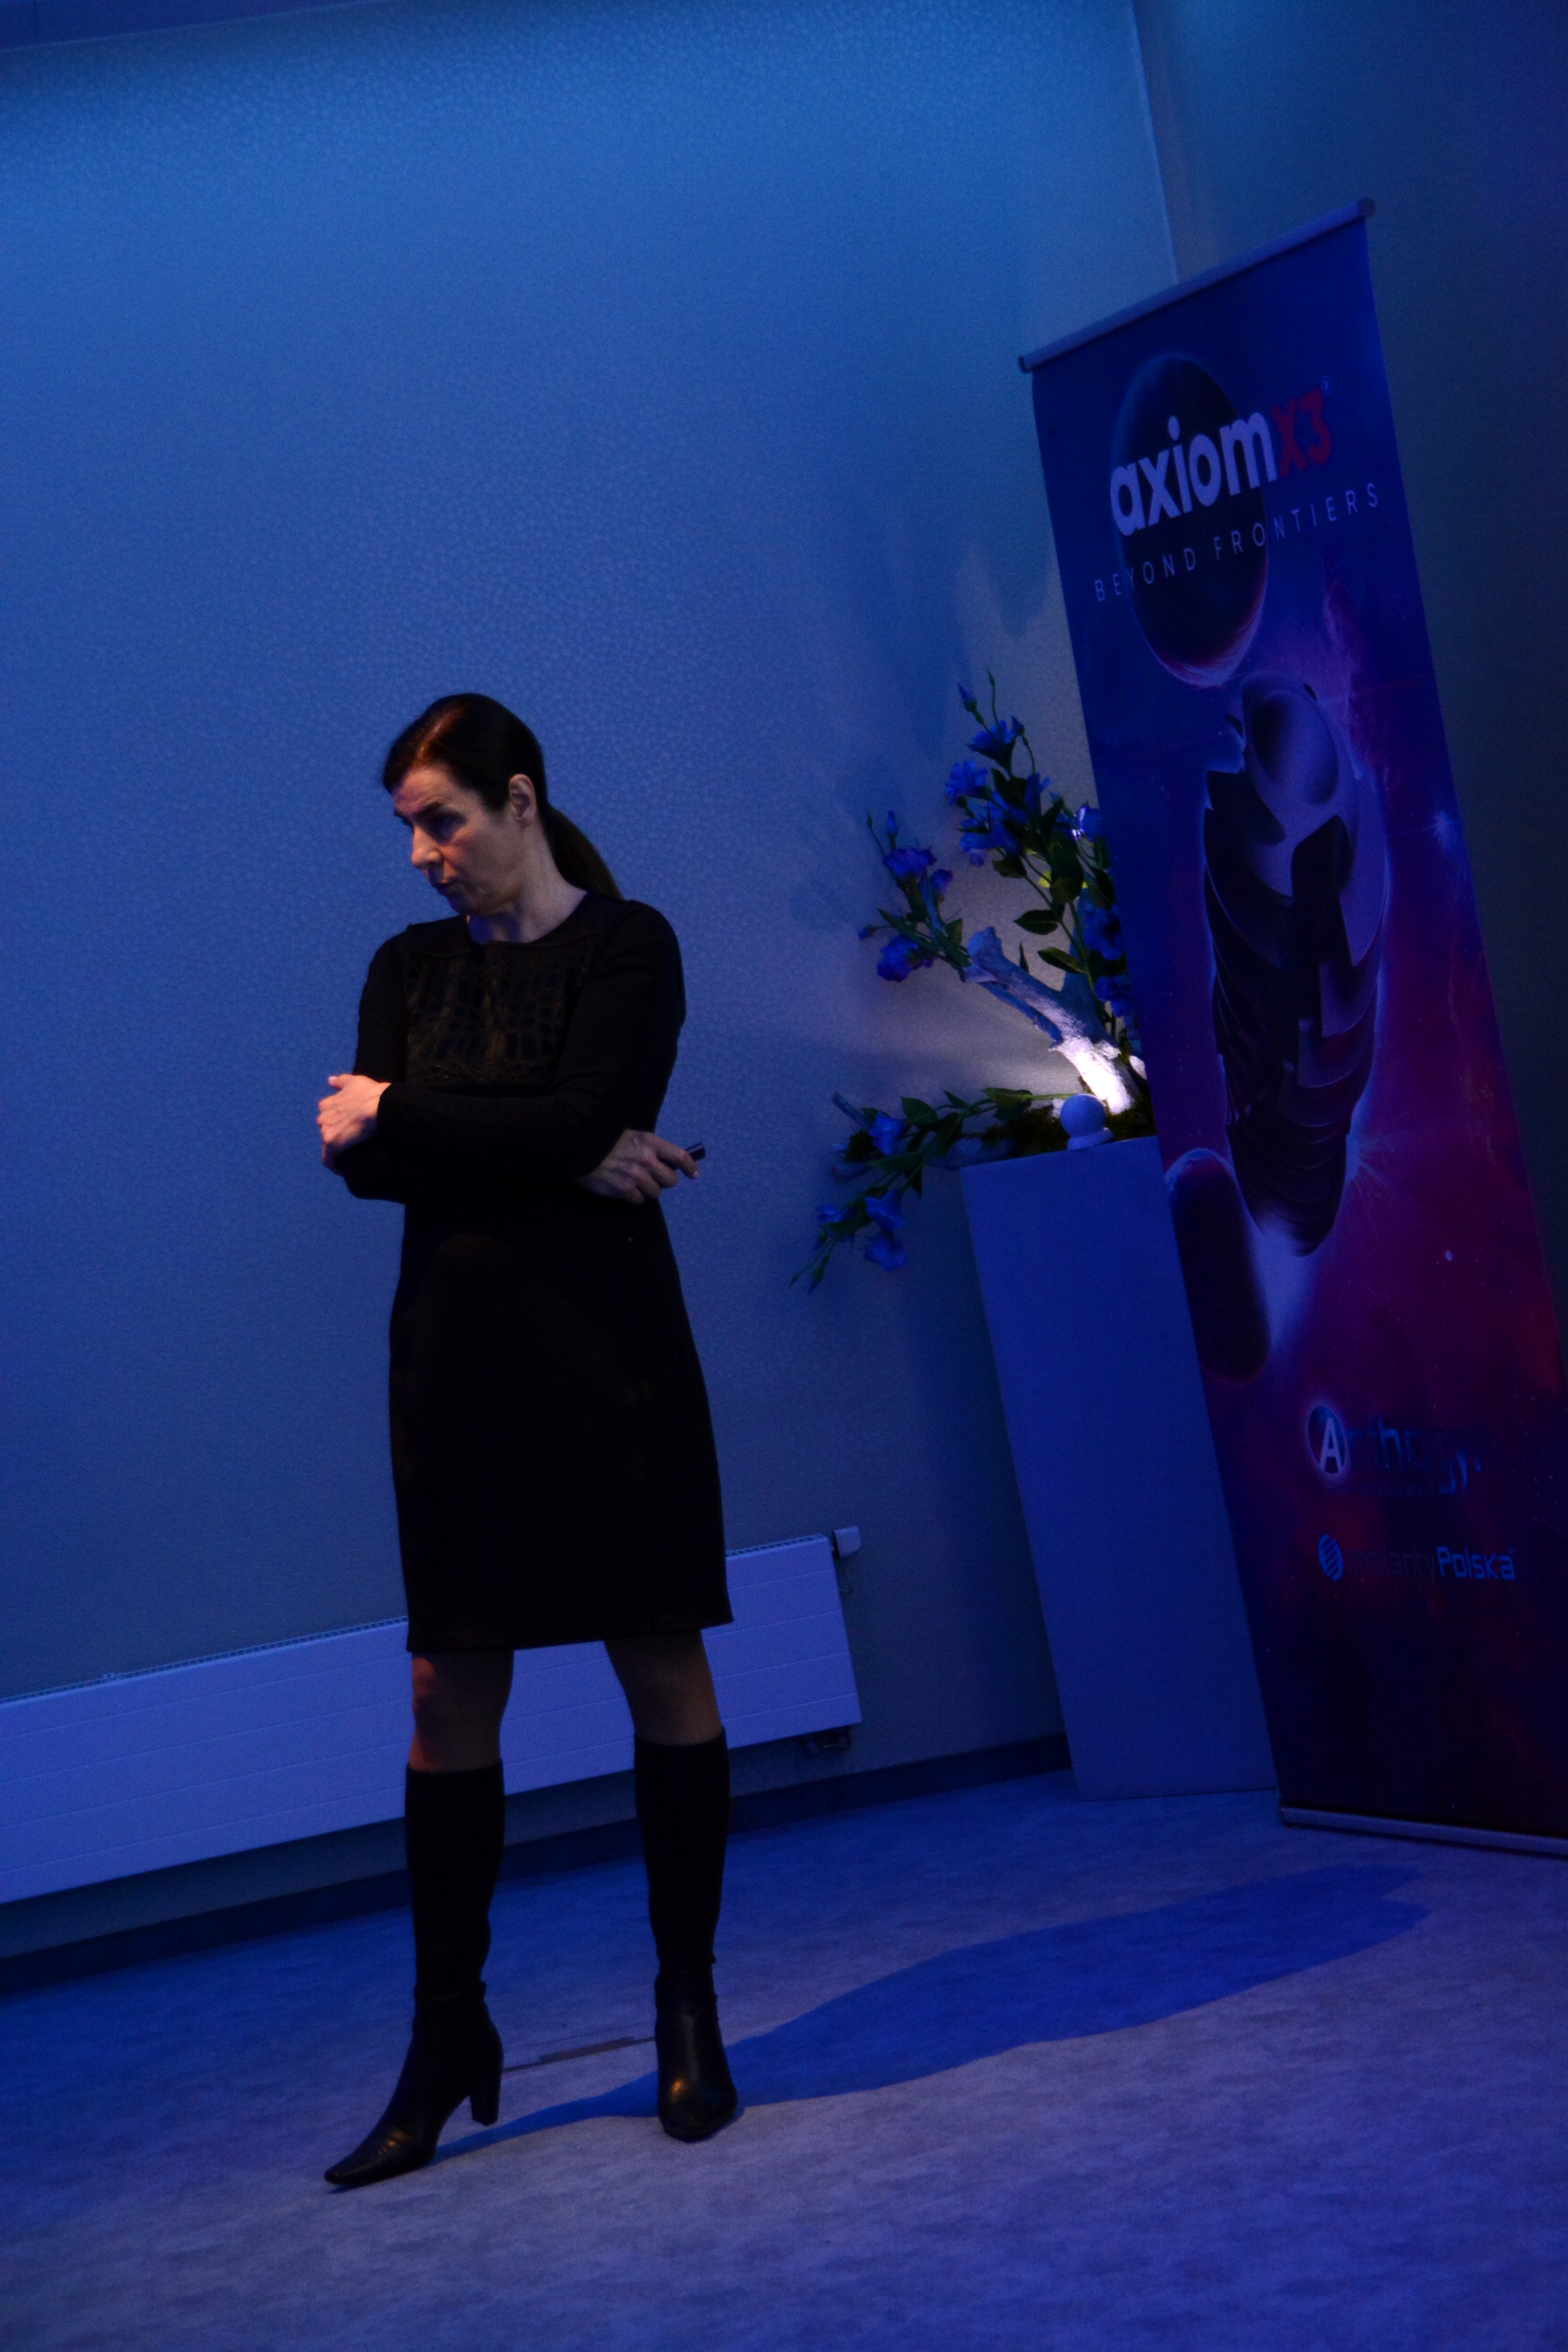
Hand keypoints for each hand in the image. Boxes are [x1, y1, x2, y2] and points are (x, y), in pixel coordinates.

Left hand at [319, 1072, 388, 1165]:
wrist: (379, 1106)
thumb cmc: (370, 1094)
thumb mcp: (355, 1081)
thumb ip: (341, 1081)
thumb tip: (329, 1080)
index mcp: (327, 1104)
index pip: (326, 1115)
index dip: (337, 1120)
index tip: (348, 1126)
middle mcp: (323, 1117)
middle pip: (326, 1130)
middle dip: (336, 1134)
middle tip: (352, 1139)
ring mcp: (326, 1131)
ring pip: (328, 1144)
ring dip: (337, 1149)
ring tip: (351, 1153)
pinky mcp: (331, 1145)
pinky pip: (329, 1160)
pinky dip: (335, 1165)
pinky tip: (344, 1169)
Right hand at [577, 1130, 701, 1203]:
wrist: (578, 1149)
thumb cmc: (605, 1141)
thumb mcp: (631, 1136)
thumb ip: (650, 1147)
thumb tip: (668, 1163)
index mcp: (649, 1142)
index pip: (679, 1156)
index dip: (690, 1167)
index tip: (694, 1175)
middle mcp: (646, 1159)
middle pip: (670, 1180)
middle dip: (664, 1181)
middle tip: (653, 1178)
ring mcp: (635, 1176)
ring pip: (655, 1193)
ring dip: (647, 1190)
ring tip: (633, 1181)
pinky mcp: (624, 1190)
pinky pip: (639, 1200)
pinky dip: (633, 1197)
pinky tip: (623, 1188)